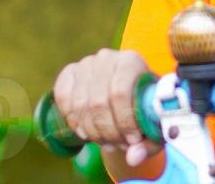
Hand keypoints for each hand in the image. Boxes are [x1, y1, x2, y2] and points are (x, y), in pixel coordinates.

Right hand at [51, 48, 161, 166]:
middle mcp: (107, 58)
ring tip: (104, 141)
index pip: (120, 93)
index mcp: (131, 61)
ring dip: (91, 131)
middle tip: (117, 144)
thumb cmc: (143, 107)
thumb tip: (133, 156)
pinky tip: (85, 131)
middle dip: (107, 131)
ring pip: (80, 104)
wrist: (126, 92)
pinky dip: (72, 120)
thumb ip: (148, 142)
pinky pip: (62, 97)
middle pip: (98, 102)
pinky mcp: (70, 72)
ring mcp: (86, 64)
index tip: (132, 140)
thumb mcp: (152, 124)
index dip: (124, 121)